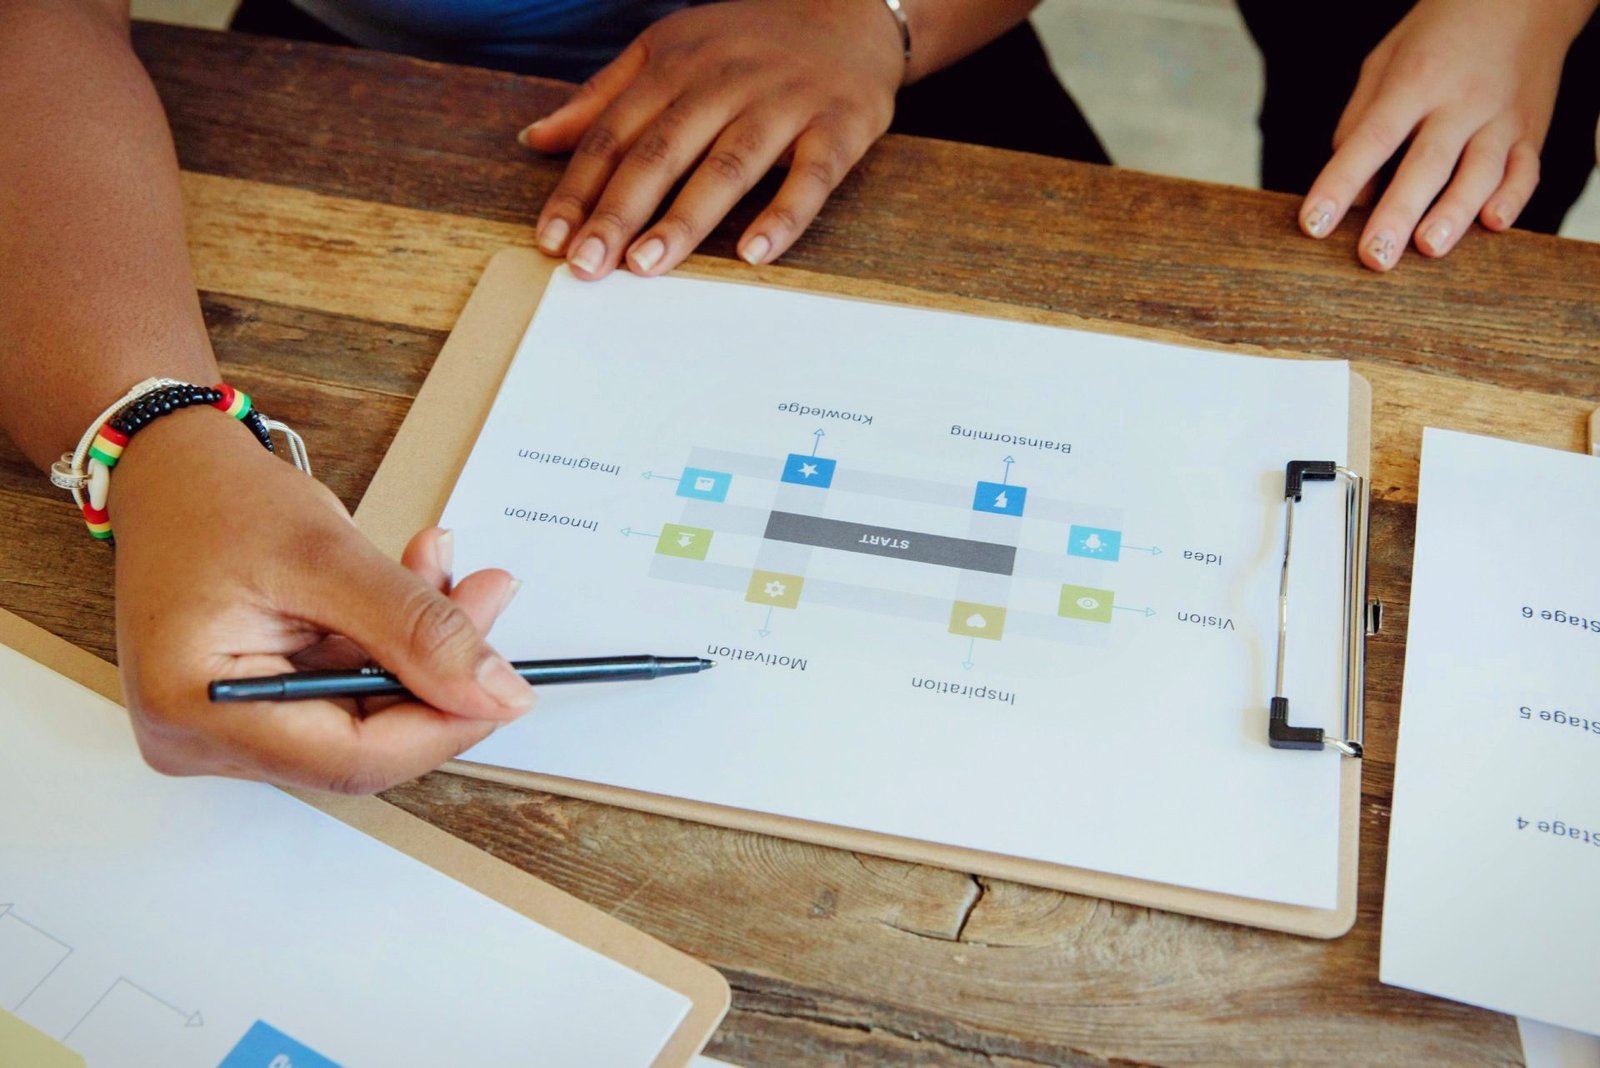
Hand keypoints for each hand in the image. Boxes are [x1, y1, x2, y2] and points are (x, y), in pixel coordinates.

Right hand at [110, 409, 534, 793]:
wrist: (169, 472)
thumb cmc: (214, 501)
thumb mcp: (326, 554)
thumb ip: (416, 628)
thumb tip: (499, 693)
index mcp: (196, 709)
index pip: (351, 759)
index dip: (442, 725)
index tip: (506, 683)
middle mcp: (202, 737)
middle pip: (363, 742)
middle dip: (438, 674)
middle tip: (486, 596)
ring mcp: (228, 727)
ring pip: (364, 715)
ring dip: (418, 648)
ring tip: (443, 566)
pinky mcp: (256, 706)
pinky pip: (347, 691)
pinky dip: (389, 642)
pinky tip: (413, 582)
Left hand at [520, 0, 904, 278]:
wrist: (850, 8)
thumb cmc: (748, 43)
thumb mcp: (667, 50)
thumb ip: (603, 96)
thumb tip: (535, 139)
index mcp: (675, 64)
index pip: (614, 132)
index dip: (579, 187)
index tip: (551, 239)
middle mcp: (725, 81)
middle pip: (661, 152)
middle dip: (618, 211)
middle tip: (587, 265)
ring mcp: (783, 103)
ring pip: (727, 165)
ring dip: (684, 218)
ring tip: (646, 265)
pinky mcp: (838, 127)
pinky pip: (810, 177)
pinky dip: (783, 215)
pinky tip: (754, 253)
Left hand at [1297, 0, 1586, 269]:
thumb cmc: (1437, 36)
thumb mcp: (1385, 60)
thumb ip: (1360, 120)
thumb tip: (1349, 190)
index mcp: (1415, 81)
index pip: (1371, 138)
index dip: (1339, 183)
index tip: (1313, 224)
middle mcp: (1461, 101)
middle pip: (1427, 163)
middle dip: (1398, 213)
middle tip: (1372, 256)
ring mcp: (1502, 117)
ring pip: (1481, 171)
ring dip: (1455, 213)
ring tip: (1428, 248)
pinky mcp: (1533, 131)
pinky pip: (1526, 170)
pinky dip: (1514, 198)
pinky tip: (1494, 224)